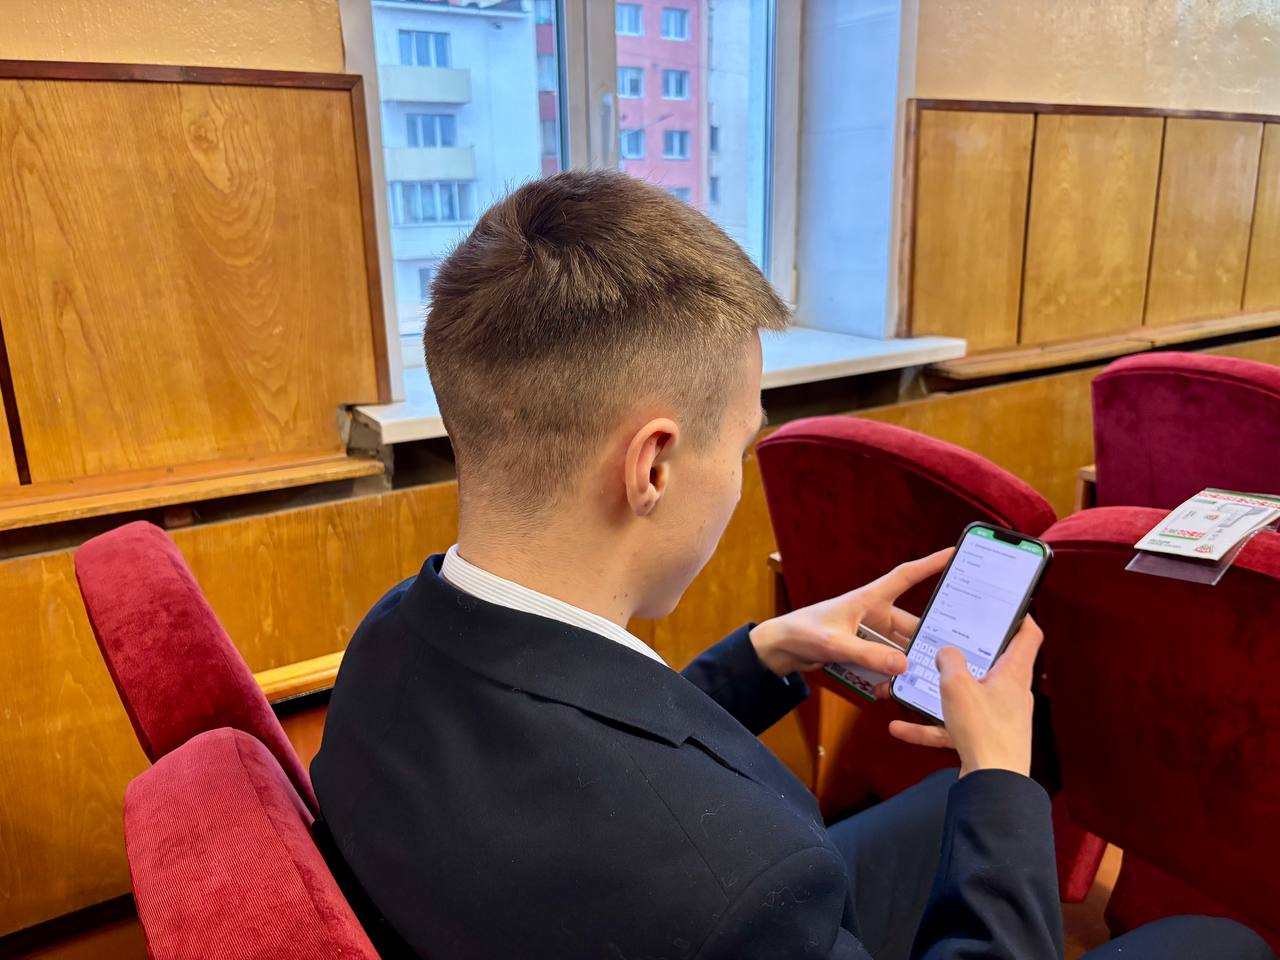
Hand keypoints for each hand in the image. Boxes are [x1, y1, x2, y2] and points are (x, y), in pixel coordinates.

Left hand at [749, 549, 952, 685]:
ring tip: (921, 681)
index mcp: (867, 599)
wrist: (779, 649)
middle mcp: (872, 614)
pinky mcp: (860, 651)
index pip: (904, 577)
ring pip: (897, 648)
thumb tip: (903, 665)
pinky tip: (888, 691)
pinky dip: (886, 676)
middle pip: (909, 624)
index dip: (929, 564)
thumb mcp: (836, 644)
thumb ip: (868, 655)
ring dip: (905, 664)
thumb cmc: (802, 633)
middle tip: (950, 653)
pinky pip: (882, 663)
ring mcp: (867, 633)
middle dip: (925, 638)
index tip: (953, 553)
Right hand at [888, 615, 1042, 777]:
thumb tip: (946, 652)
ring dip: (938, 694)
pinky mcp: (984, 739)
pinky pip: (953, 726)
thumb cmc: (984, 732)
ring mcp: (998, 718)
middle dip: (968, 654)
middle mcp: (1010, 693)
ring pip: (967, 697)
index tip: (1005, 606)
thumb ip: (949, 661)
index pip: (1028, 635)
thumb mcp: (957, 686)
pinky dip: (928, 727)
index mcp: (1013, 673)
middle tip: (948, 640)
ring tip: (912, 687)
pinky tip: (900, 727)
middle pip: (993, 664)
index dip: (1019, 617)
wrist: (993, 784)